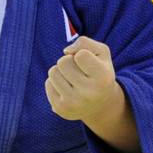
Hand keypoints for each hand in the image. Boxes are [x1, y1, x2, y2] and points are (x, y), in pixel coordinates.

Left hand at [45, 36, 140, 152]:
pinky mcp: (61, 109)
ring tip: (73, 80)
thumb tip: (66, 51)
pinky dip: (55, 83)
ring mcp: (74, 103)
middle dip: (68, 62)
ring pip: (53, 72)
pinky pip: (48, 84)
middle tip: (79, 72)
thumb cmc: (99, 71)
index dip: (82, 54)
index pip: (81, 55)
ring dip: (60, 72)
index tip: (88, 63)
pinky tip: (68, 90)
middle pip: (63, 62)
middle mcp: (90, 93)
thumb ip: (86, 43)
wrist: (100, 104)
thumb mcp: (101, 53)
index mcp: (103, 78)